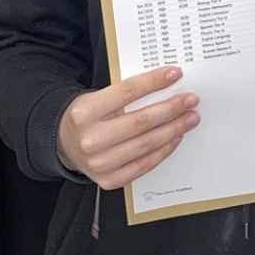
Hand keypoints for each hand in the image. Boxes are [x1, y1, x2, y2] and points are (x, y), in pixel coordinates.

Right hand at [58, 66, 200, 190]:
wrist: (63, 144)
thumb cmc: (86, 117)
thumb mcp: (96, 98)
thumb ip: (125, 94)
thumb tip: (165, 85)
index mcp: (85, 111)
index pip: (126, 92)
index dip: (153, 82)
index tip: (175, 74)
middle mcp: (90, 139)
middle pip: (141, 121)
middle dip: (171, 109)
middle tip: (191, 100)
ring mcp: (99, 163)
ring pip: (146, 144)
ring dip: (173, 129)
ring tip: (190, 118)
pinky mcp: (109, 180)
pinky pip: (144, 165)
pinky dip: (163, 150)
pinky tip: (175, 138)